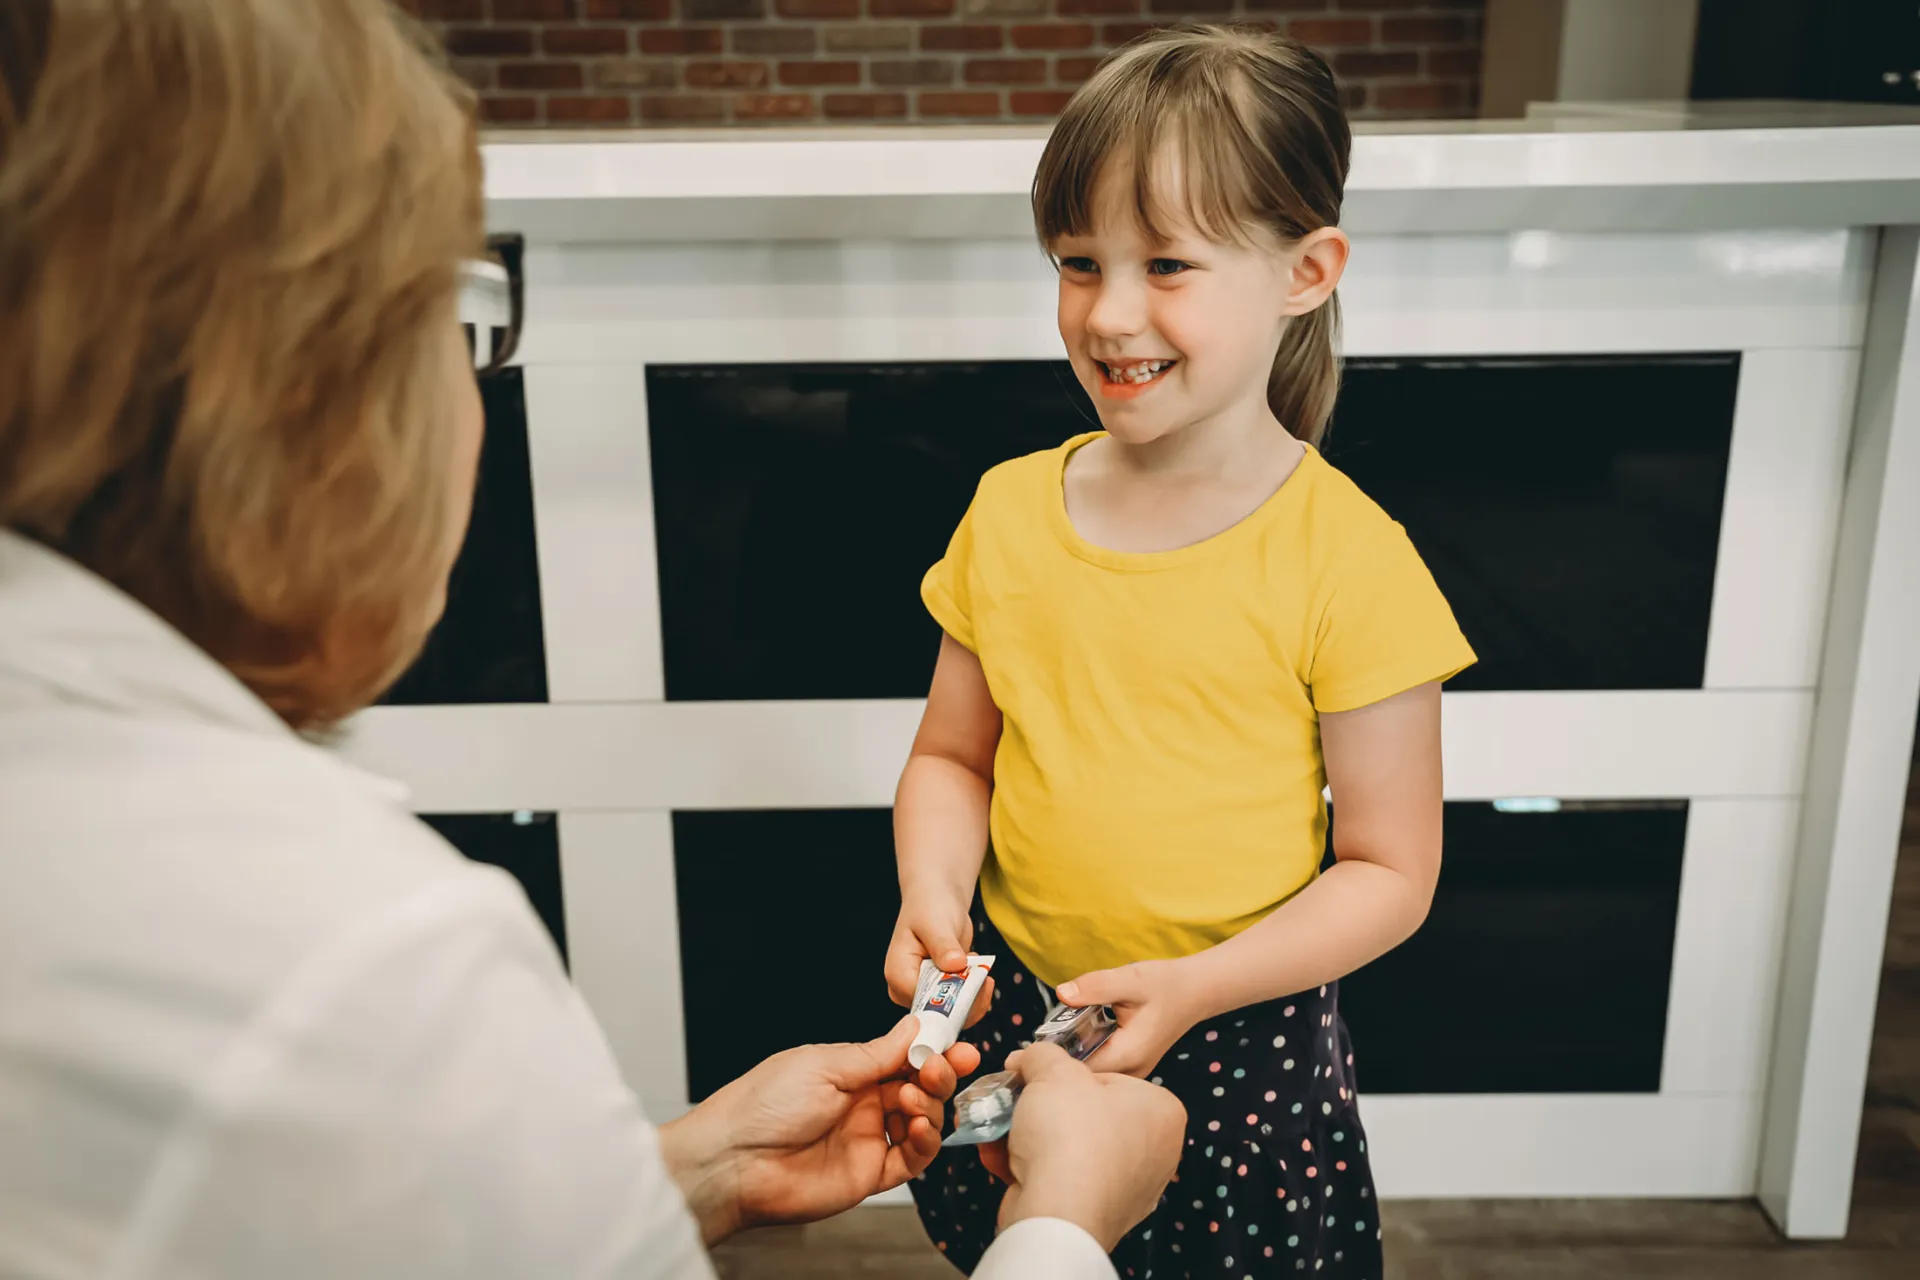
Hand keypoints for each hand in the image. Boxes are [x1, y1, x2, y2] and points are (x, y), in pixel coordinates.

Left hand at [659, 1015, 983, 1244]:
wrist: (735, 1161)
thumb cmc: (763, 1105)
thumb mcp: (824, 1065)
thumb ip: (876, 1053)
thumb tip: (914, 1025)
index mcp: (850, 1070)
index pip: (904, 1055)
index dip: (932, 1047)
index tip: (955, 1038)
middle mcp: (863, 1103)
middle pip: (920, 1086)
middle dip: (940, 1071)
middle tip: (949, 1062)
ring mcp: (869, 1138)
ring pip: (923, 1120)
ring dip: (932, 1103)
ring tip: (919, 1094)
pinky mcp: (871, 1173)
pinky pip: (912, 1158)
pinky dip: (925, 1141)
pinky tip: (920, 1125)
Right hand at [883, 896, 994, 1028]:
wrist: (937, 900)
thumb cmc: (929, 906)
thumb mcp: (935, 922)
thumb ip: (943, 945)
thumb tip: (955, 965)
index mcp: (898, 974)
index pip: (923, 1003)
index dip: (950, 1000)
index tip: (973, 984)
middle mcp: (908, 989)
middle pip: (938, 1013)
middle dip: (966, 1001)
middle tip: (984, 978)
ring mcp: (925, 992)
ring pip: (952, 1013)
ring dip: (974, 996)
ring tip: (981, 969)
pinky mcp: (941, 992)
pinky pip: (961, 1005)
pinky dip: (976, 993)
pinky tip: (979, 971)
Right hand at [977, 1043, 1185, 1250]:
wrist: (1056, 1215)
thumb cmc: (1070, 1138)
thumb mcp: (1053, 1071)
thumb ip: (1042, 1053)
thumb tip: (1028, 1058)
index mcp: (1162, 1112)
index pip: (1109, 1079)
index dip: (1066, 1076)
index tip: (1037, 1078)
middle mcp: (1155, 1154)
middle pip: (1085, 1115)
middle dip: (1041, 1109)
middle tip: (1013, 1101)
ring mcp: (1128, 1190)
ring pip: (1068, 1149)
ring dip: (1027, 1138)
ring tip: (998, 1128)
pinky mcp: (1097, 1216)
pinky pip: (1061, 1180)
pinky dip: (1029, 1169)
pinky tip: (999, 1158)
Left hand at [1057, 960, 1197, 1078]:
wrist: (1194, 991)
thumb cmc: (1165, 984)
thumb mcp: (1130, 978)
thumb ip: (1096, 987)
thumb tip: (1062, 994)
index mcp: (1128, 1055)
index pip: (1079, 1070)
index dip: (1055, 1056)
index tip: (1037, 1039)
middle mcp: (1131, 1072)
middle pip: (1082, 1076)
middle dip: (1060, 1056)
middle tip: (1044, 1034)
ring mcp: (1132, 1074)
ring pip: (1090, 1074)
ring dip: (1073, 1054)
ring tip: (1061, 1032)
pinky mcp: (1130, 1067)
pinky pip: (1100, 1067)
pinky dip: (1086, 1052)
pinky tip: (1082, 1033)